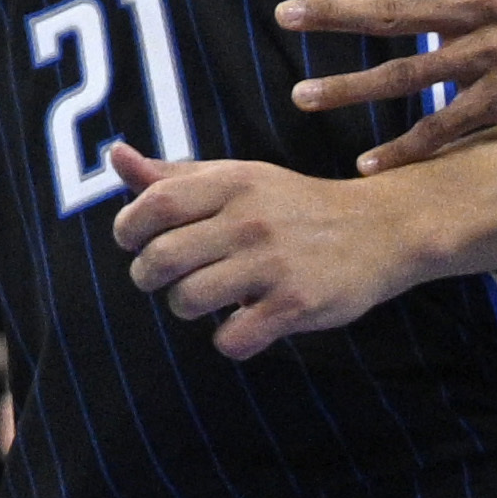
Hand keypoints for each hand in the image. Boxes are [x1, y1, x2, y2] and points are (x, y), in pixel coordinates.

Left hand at [104, 150, 446, 355]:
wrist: (380, 229)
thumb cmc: (290, 205)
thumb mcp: (235, 179)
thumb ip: (172, 176)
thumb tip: (116, 157)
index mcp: (231, 183)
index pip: (153, 205)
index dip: (129, 229)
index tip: (135, 242)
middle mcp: (250, 220)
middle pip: (160, 260)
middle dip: (148, 277)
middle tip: (163, 278)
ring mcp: (274, 264)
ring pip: (188, 301)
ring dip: (185, 308)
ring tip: (204, 298)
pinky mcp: (297, 304)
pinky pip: (232, 338)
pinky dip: (228, 340)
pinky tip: (243, 323)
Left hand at [274, 0, 496, 166]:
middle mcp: (483, 12)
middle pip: (394, 14)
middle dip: (334, 16)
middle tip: (283, 14)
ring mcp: (494, 58)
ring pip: (407, 75)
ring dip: (350, 88)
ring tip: (301, 97)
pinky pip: (446, 129)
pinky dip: (406, 147)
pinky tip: (371, 162)